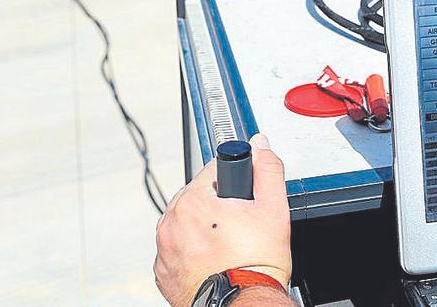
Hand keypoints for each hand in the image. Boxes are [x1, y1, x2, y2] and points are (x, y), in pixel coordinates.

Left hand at [154, 134, 292, 306]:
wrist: (242, 304)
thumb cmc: (254, 264)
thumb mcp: (273, 209)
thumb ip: (267, 169)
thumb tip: (261, 146)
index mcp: (193, 201)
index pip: (212, 171)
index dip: (233, 183)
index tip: (242, 200)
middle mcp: (172, 222)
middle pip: (197, 197)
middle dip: (217, 206)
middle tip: (240, 226)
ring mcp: (164, 249)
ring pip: (186, 223)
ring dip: (203, 228)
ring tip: (228, 246)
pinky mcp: (163, 271)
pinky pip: (177, 249)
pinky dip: (192, 251)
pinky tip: (214, 259)